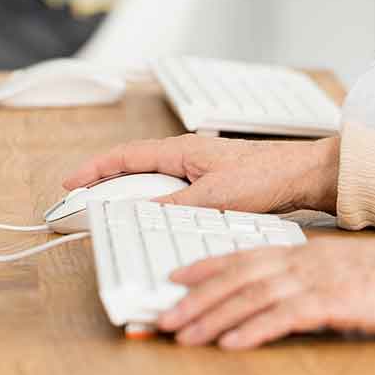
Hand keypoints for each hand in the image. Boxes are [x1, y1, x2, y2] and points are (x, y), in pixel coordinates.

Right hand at [61, 135, 339, 214]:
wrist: (303, 175)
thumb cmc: (266, 175)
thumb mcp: (214, 197)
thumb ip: (175, 206)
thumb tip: (141, 215)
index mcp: (182, 151)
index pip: (126, 157)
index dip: (95, 169)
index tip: (71, 182)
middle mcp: (188, 156)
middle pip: (136, 170)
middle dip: (108, 186)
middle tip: (84, 206)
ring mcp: (200, 170)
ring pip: (155, 184)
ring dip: (134, 199)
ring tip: (115, 219)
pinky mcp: (213, 184)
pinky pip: (173, 195)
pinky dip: (157, 207)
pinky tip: (158, 224)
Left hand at [159, 234, 374, 348]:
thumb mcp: (340, 272)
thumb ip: (307, 281)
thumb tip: (280, 300)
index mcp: (302, 252)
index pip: (242, 254)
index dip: (205, 265)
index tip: (174, 278)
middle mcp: (302, 261)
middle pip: (237, 277)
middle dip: (196, 298)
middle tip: (163, 316)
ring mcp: (316, 280)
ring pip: (252, 296)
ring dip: (213, 317)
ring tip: (184, 334)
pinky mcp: (334, 302)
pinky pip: (285, 317)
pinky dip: (254, 330)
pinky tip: (231, 343)